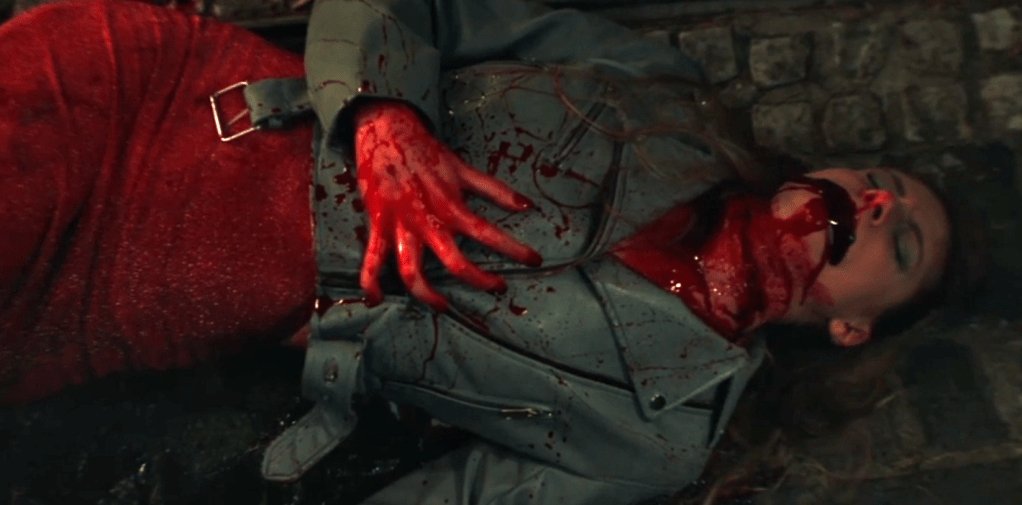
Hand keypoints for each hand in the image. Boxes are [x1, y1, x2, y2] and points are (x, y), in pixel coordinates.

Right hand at [354, 101, 542, 310]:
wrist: (385, 129)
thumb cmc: (426, 151)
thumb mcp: (463, 168)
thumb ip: (494, 190)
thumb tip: (526, 205)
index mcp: (450, 205)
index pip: (487, 234)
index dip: (513, 250)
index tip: (534, 260)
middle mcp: (426, 220)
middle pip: (455, 263)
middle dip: (479, 280)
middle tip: (498, 287)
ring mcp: (400, 225)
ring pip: (411, 271)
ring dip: (427, 295)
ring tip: (443, 307)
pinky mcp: (377, 224)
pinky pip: (372, 259)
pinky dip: (370, 282)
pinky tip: (376, 299)